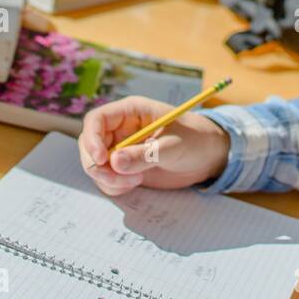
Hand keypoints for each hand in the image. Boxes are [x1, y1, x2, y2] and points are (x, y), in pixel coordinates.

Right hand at [78, 96, 229, 195]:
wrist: (208, 156)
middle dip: (97, 165)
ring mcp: (121, 149)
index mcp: (130, 112)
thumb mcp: (172, 146)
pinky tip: (135, 184)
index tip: (100, 160)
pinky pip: (106, 178)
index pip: (96, 120)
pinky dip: (114, 186)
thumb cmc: (194, 140)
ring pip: (95, 164)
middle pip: (89, 144)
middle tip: (118, 180)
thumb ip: (144, 154)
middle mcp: (120, 129)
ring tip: (135, 182)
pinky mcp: (125, 167)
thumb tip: (114, 161)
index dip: (92, 139)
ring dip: (107, 178)